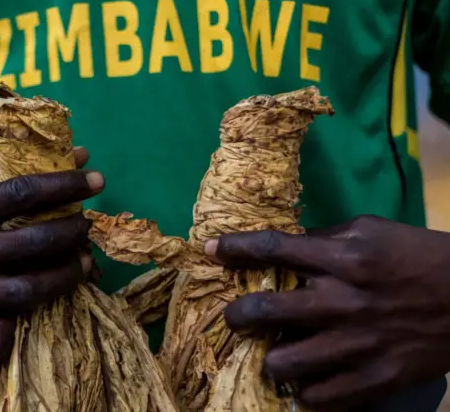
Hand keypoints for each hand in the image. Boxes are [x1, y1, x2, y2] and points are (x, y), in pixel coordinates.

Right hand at [0, 149, 102, 357]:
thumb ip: (5, 165)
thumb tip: (75, 155)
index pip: (18, 194)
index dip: (64, 186)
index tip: (95, 180)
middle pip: (26, 245)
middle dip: (70, 233)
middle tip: (87, 226)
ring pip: (21, 293)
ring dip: (63, 277)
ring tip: (83, 262)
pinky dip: (21, 327)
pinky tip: (39, 309)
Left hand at [206, 215, 449, 408]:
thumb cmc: (416, 256)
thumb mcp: (370, 231)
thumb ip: (324, 239)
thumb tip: (284, 247)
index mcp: (341, 259)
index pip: (273, 249)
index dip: (234, 248)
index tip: (208, 249)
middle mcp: (341, 301)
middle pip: (265, 310)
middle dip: (237, 315)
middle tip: (235, 316)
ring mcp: (356, 345)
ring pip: (283, 363)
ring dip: (269, 359)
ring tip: (273, 354)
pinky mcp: (374, 379)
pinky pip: (319, 398)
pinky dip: (306, 391)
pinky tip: (307, 381)